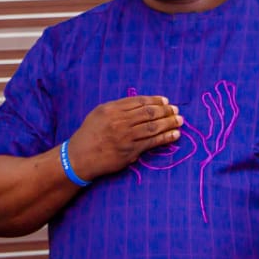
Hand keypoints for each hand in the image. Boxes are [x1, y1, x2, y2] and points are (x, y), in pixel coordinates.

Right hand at [67, 95, 182, 180]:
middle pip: (149, 113)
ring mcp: (126, 137)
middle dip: (166, 110)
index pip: (139, 101)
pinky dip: (166, 137)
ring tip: (179, 121)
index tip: (166, 101)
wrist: (79, 157)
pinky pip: (152, 142)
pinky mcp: (130, 151)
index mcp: (112, 109)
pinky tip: (175, 135)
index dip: (155, 100)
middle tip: (176, 110)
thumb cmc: (89, 134)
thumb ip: (118, 107)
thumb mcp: (99, 113)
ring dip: (169, 123)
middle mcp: (120, 121)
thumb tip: (141, 104)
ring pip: (153, 127)